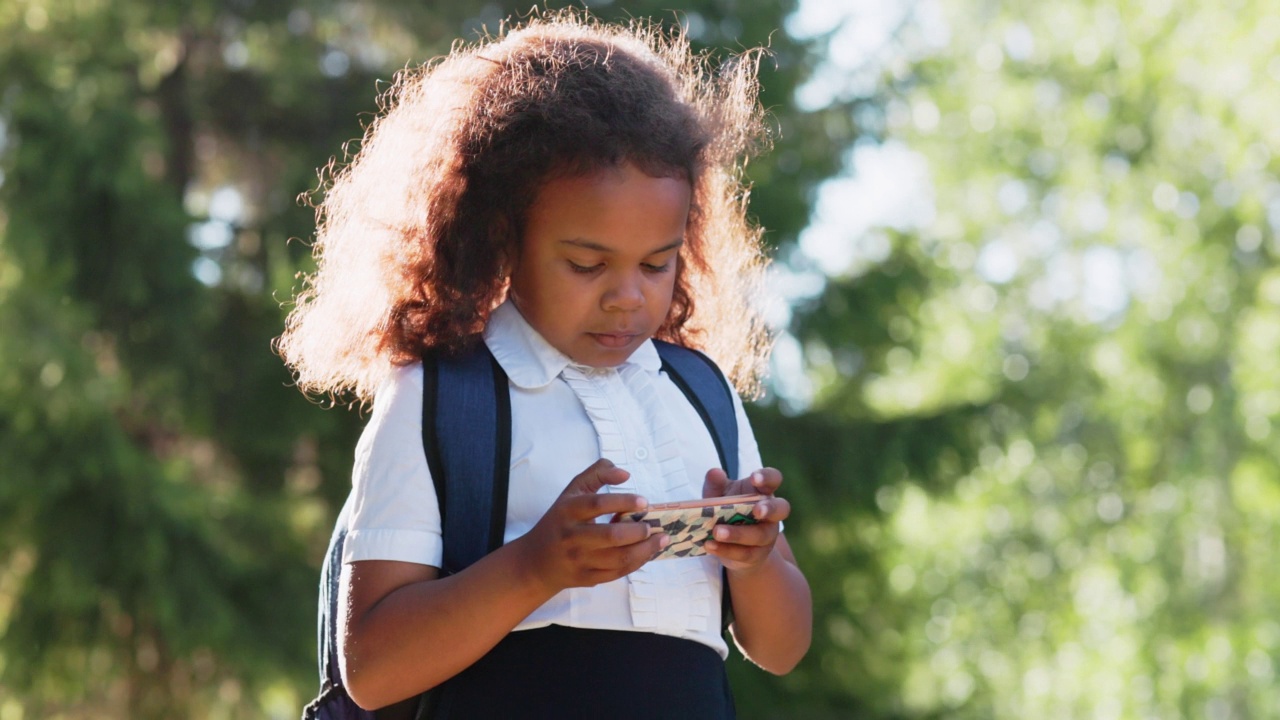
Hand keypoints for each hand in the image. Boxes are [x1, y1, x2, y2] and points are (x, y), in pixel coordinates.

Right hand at [516, 459, 668, 593]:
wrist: (535, 562)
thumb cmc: (560, 521)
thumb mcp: (572, 492)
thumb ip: (597, 473)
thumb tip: (624, 474)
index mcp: (568, 511)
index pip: (597, 504)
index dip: (623, 501)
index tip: (644, 502)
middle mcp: (572, 537)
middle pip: (611, 536)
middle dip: (638, 531)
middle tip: (653, 526)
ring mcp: (579, 560)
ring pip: (618, 559)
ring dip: (645, 550)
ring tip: (660, 539)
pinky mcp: (586, 578)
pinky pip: (617, 573)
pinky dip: (637, 563)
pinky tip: (647, 553)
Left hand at [702, 467, 789, 573]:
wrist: (733, 546)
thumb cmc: (728, 511)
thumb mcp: (718, 496)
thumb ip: (715, 484)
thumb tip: (714, 472)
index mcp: (762, 492)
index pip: (774, 479)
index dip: (767, 477)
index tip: (754, 478)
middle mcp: (771, 514)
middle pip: (781, 509)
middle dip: (769, 509)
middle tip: (756, 510)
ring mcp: (767, 535)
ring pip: (760, 535)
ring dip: (738, 534)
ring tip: (717, 532)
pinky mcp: (757, 554)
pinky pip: (745, 553)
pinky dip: (726, 550)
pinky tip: (710, 545)